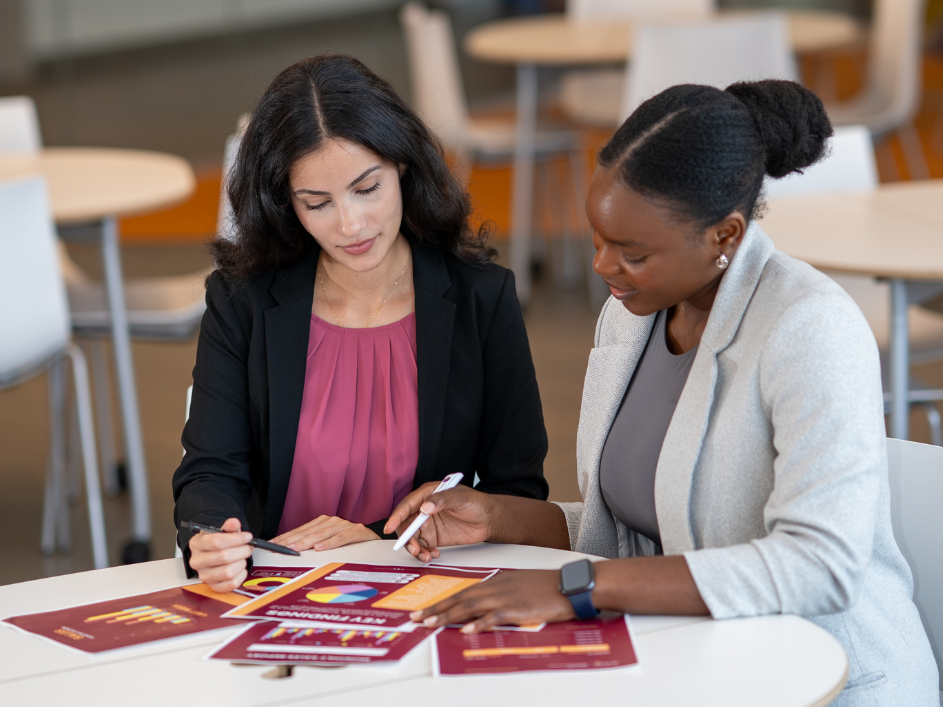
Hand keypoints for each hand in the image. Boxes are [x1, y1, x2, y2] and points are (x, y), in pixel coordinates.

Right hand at [187, 517, 252, 592]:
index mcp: (196, 544)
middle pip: (224, 557)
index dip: (236, 539)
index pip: (216, 541)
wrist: (215, 555)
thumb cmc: (219, 543)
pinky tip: (240, 568)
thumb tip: (234, 522)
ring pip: (228, 572)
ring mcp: (204, 576)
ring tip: (242, 557)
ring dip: (241, 563)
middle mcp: (197, 561)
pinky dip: (241, 575)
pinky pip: (232, 584)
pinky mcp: (213, 587)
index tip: (247, 536)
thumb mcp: (223, 531)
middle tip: (248, 547)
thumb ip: (230, 526)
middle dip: (242, 551)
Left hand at [270, 516, 378, 551]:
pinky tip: (320, 548)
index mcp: (323, 522)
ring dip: (307, 542)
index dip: (285, 537)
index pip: (300, 531)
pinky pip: (342, 538)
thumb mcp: (329, 543)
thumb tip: (289, 550)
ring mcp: (345, 525)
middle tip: (279, 548)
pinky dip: (330, 543)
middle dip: (292, 540)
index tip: (272, 545)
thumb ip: (312, 544)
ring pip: (322, 534)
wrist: (376, 541)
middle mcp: (332, 521)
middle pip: (308, 532)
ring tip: (295, 548)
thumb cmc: (351, 544)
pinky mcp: (357, 531)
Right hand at [384, 482, 493, 561]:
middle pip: (405, 524)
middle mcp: (424, 509)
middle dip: (406, 538)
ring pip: (412, 538)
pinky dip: (423, 553)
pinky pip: (422, 547)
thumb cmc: (476, 503)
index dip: (397, 516)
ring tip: (425, 556)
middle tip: (415, 549)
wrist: (489, 520)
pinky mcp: (433, 537)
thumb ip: (442, 500)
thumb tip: (425, 507)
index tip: (389, 527)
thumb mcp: (461, 498)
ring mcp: (428, 524)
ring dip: (414, 548)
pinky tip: (433, 555)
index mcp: (427, 494)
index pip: (407, 505)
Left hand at [408, 570, 574, 632]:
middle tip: (416, 618)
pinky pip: (494, 616)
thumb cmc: (545, 586)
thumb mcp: (517, 585)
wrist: (567, 584)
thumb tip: (482, 608)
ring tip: (430, 623)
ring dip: (449, 615)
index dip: (441, 602)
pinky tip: (467, 629)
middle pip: (460, 599)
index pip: (461, 593)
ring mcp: (505, 597)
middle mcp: (496, 587)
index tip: (424, 611)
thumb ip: (498, 594)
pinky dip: (479, 622)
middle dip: (436, 609)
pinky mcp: (517, 609)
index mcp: (495, 582)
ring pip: (470, 606)